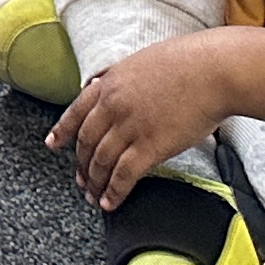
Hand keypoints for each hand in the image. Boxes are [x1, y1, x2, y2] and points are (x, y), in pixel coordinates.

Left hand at [51, 32, 244, 208]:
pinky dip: (114, 191)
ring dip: (94, 182)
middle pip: (86, 141)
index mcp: (109, 83)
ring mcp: (130, 126)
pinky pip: (124, 174)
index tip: (53, 144)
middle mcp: (113, 105)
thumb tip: (110, 86)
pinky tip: (110, 202)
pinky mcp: (151, 146)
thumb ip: (121, 79)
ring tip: (92, 196)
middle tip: (79, 180)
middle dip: (80, 164)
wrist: (211, 71)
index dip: (62, 131)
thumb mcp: (140, 62)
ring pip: (101, 160)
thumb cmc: (186, 63)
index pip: (76, 111)